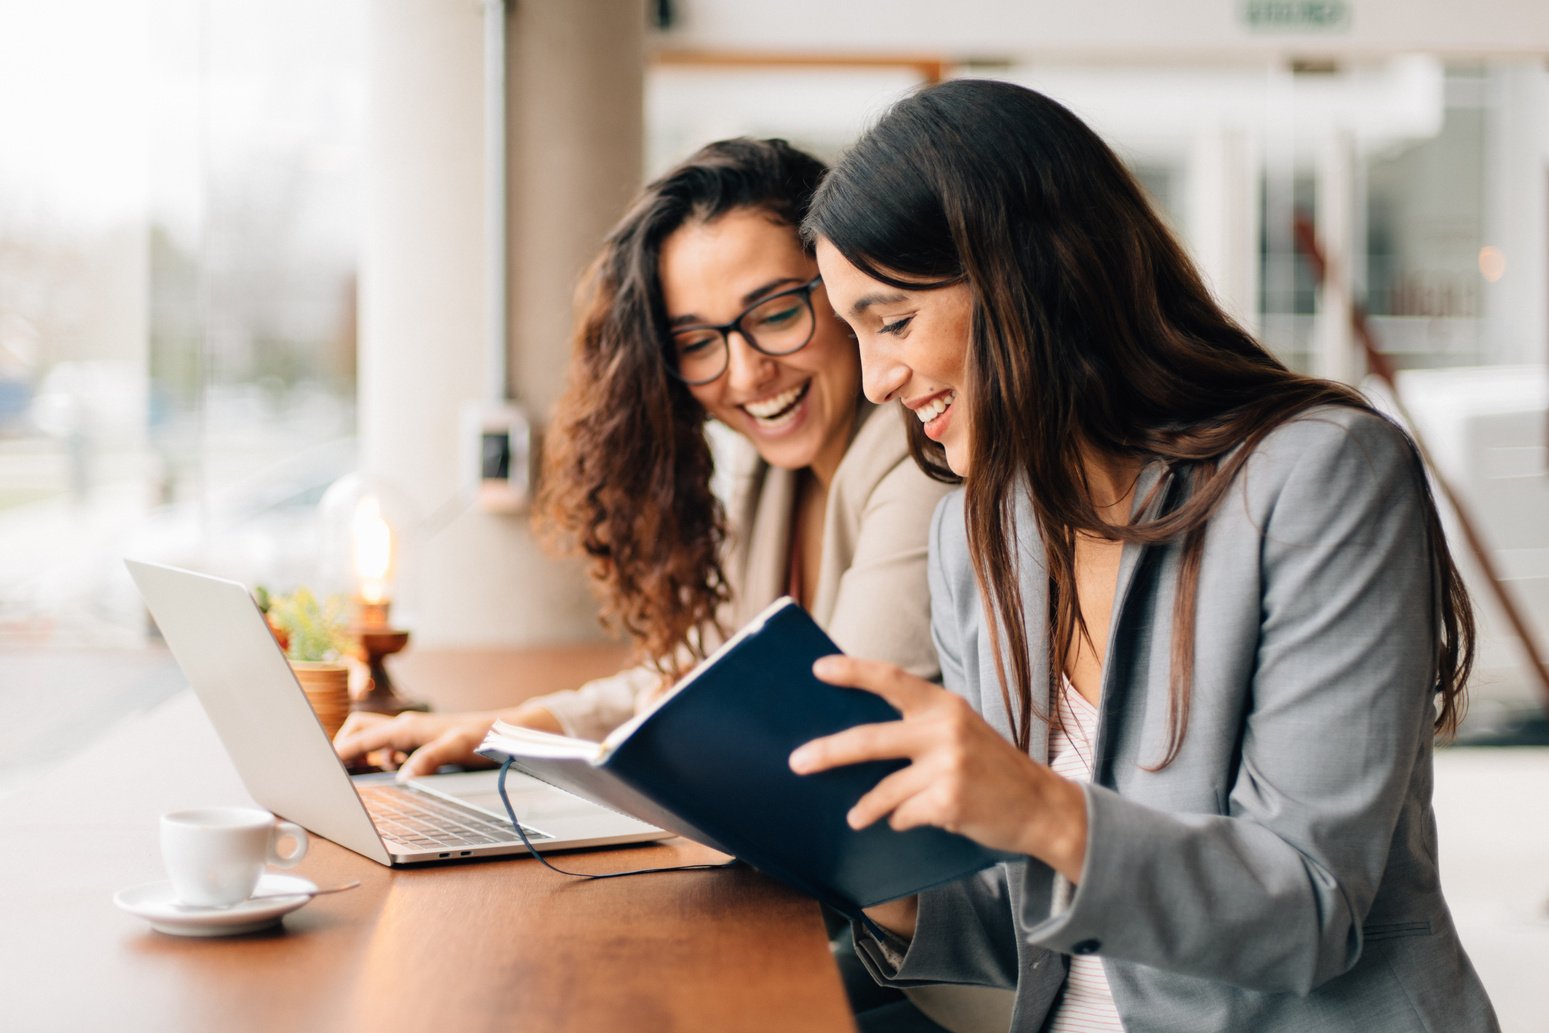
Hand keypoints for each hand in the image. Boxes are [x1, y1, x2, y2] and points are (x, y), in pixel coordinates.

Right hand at [332, 710, 497, 778]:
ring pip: (372, 737)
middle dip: (342, 746)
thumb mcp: (459, 747)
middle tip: (333, 771)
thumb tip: (404, 777)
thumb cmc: (486, 736)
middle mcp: (406, 726)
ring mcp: (412, 733)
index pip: (362, 738)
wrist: (509, 730)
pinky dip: (378, 758)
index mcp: (408, 727)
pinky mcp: (420, 740)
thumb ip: (430, 759)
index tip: (319, 766)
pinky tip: (389, 772)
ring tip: (354, 774)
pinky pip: (388, 746)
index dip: (338, 752)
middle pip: (359, 729)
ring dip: (360, 752)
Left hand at [788, 656, 1088, 881]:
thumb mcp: (961, 731)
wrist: (1041, 806)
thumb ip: (919, 727)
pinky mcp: (949, 802)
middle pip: (870, 740)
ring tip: (856, 817)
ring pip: (885, 790)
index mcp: (944, 705)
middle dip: (828, 752)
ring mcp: (948, 767)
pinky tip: (915, 820)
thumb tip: (858, 739)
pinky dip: (903, 821)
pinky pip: (904, 815)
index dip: (853, 672)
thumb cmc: (992, 768)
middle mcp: (945, 730)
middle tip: (797, 762)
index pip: (891, 679)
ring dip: (866, 808)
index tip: (818, 669)